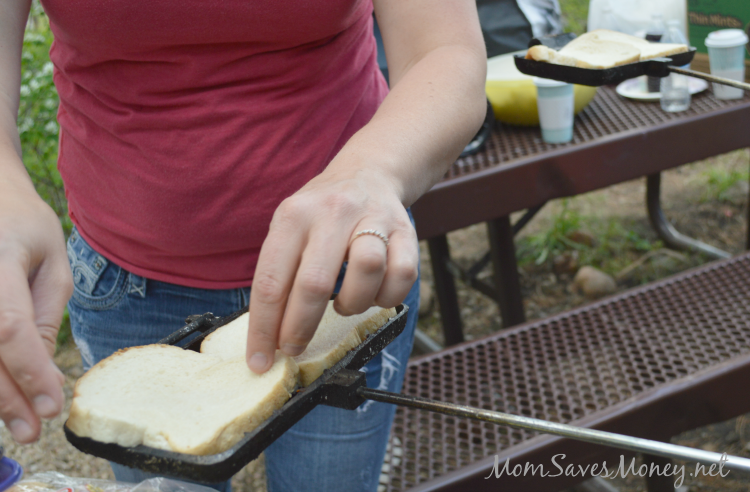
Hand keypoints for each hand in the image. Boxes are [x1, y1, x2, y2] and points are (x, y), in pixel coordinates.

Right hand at [0, 175, 70, 442]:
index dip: (28, 372)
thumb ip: (46, 311)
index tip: (52, 405)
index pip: (8, 328)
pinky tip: (1, 395)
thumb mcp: (51, 258)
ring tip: (17, 421)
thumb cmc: (22, 220)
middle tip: (32, 431)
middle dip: (5, 398)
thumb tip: (41, 366)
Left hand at [245, 165, 417, 371]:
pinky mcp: (405, 230)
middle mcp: (332, 212)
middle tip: (294, 348)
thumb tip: (267, 336)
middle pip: (315, 282)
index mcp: (293, 216)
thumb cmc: (321, 215)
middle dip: (300, 327)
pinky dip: (387, 296)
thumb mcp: (290, 228)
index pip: (271, 280)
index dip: (264, 328)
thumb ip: (281, 273)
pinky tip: (374, 293)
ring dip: (352, 304)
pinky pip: (403, 275)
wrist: (368, 174)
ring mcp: (372, 218)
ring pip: (367, 271)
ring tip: (343, 304)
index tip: (259, 361)